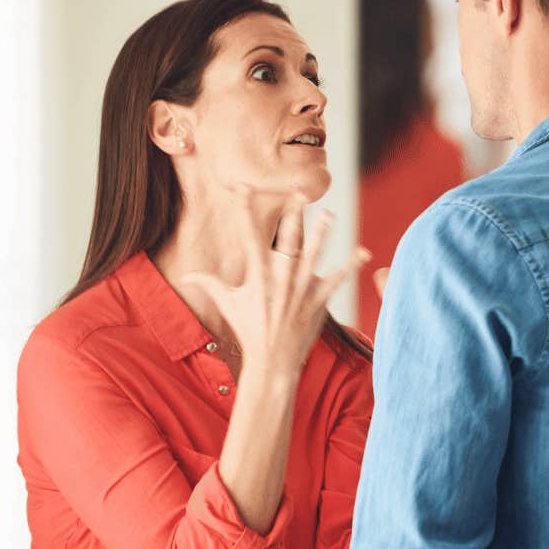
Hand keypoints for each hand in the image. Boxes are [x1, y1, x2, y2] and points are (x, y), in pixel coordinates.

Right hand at [183, 188, 369, 373]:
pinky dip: (350, 266)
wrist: (271, 361)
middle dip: (294, 214)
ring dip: (323, 233)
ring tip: (329, 214)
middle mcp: (280, 276)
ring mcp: (301, 287)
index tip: (243, 188)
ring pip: (315, 253)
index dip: (245, 209)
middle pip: (288, 238)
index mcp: (258, 273)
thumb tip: (184, 277)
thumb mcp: (226, 304)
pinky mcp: (318, 300)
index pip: (250, 234)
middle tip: (300, 192)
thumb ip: (208, 284)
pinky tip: (363, 253)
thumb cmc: (248, 330)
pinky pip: (337, 279)